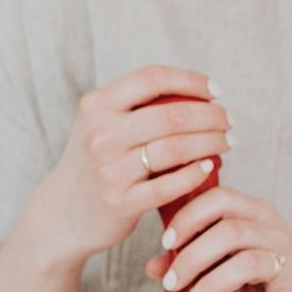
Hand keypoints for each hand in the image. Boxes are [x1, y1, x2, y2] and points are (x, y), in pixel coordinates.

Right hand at [24, 65, 232, 263]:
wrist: (62, 213)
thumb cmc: (94, 163)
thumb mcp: (100, 125)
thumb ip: (134, 106)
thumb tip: (195, 92)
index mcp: (96, 105)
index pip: (152, 78)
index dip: (191, 81)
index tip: (215, 90)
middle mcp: (101, 133)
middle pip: (172, 114)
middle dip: (211, 116)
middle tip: (229, 121)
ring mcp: (109, 169)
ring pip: (176, 148)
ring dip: (211, 143)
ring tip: (227, 142)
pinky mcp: (120, 201)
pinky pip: (170, 184)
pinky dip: (195, 173)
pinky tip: (209, 166)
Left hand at [144, 187, 291, 291]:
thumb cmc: (280, 280)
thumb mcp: (241, 261)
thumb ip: (200, 258)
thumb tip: (154, 267)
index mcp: (259, 215)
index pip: (219, 199)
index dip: (188, 216)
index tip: (167, 241)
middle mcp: (276, 233)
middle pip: (228, 231)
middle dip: (191, 257)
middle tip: (170, 283)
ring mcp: (290, 264)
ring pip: (245, 264)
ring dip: (208, 287)